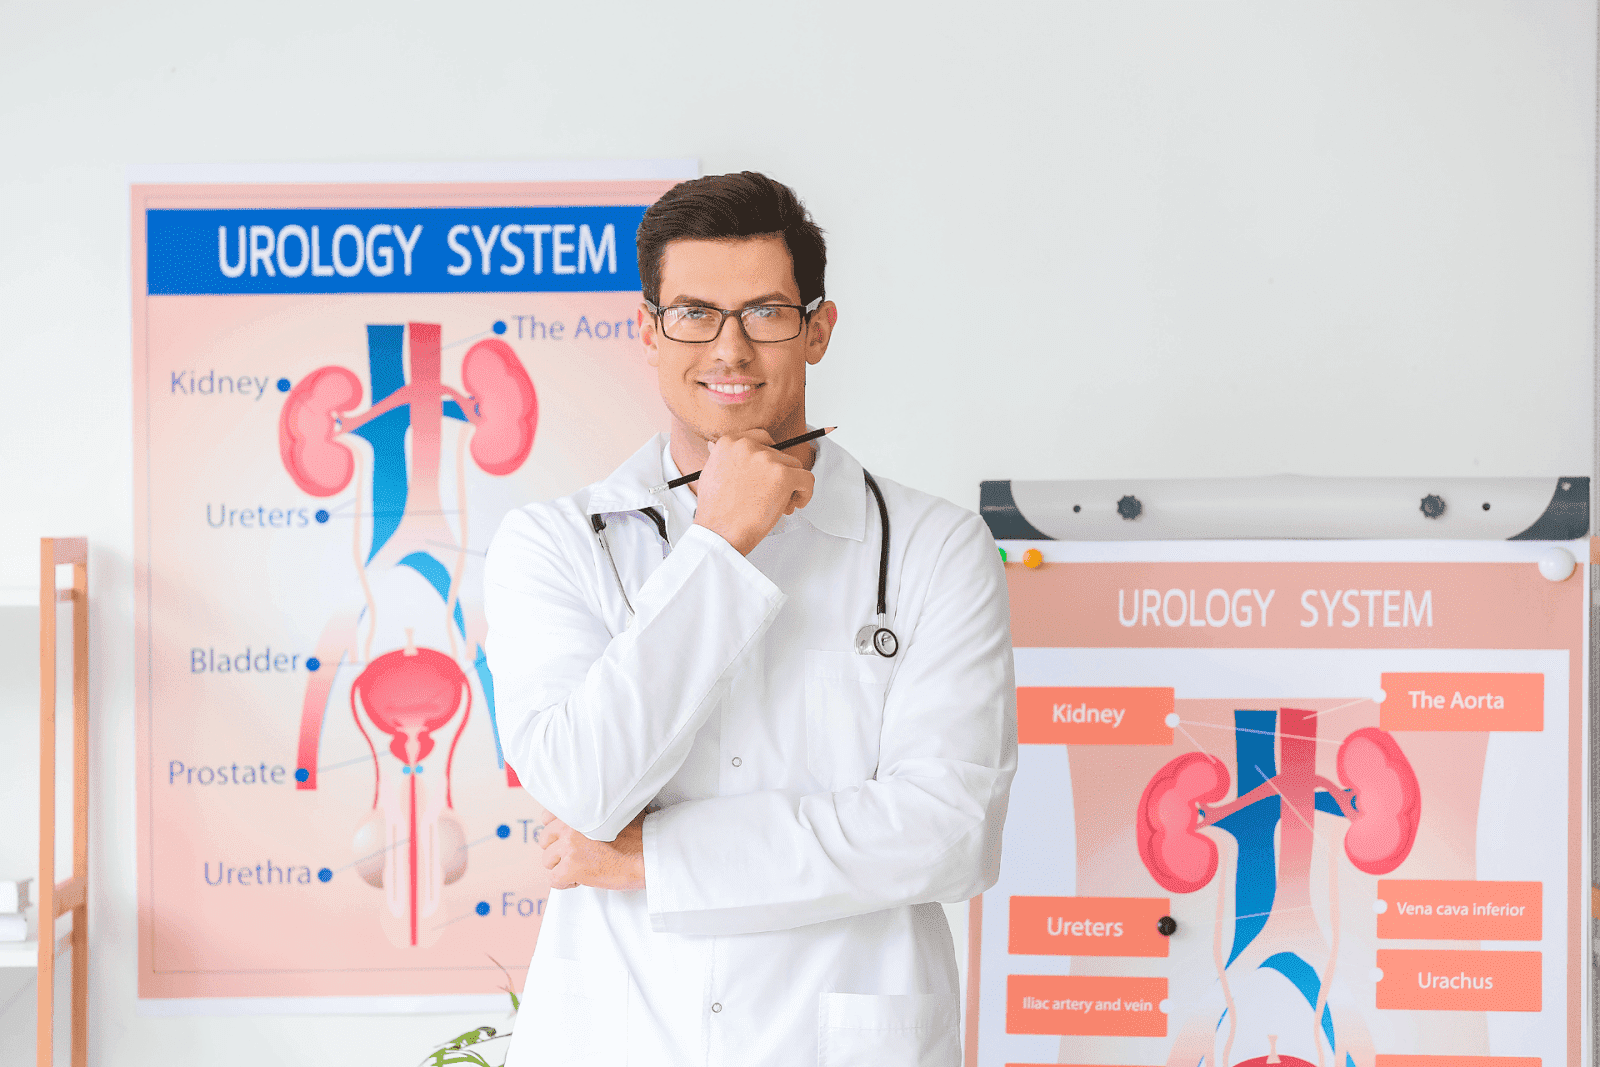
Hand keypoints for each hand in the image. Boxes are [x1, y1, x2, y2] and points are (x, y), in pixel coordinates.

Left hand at [538, 810, 646, 891]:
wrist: (649, 854)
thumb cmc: (640, 833)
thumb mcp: (617, 810)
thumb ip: (595, 810)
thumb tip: (590, 815)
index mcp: (579, 809)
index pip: (547, 817)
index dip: (557, 830)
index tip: (567, 839)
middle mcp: (570, 824)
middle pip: (545, 839)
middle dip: (558, 850)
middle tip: (576, 856)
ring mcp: (569, 846)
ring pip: (547, 861)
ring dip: (562, 866)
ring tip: (583, 868)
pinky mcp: (571, 867)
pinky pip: (554, 880)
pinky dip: (566, 883)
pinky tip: (583, 880)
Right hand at [692, 429, 815, 554]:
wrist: (719, 532)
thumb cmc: (716, 511)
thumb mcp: (710, 473)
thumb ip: (722, 457)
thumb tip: (722, 448)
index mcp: (729, 442)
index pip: (761, 437)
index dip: (769, 456)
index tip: (770, 470)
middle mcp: (748, 446)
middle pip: (779, 454)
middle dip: (778, 475)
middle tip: (772, 495)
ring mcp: (767, 460)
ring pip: (794, 466)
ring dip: (791, 485)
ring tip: (780, 505)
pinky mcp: (784, 475)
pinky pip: (807, 479)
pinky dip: (805, 493)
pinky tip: (795, 504)